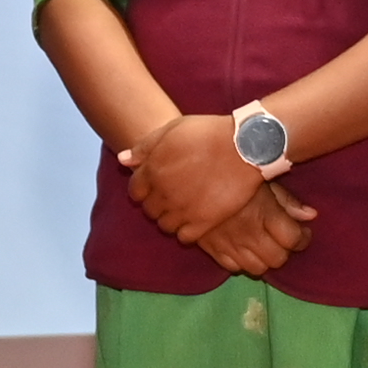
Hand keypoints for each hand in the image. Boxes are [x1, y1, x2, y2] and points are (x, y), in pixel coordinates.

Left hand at [123, 110, 280, 244]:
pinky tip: (196, 220)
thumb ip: (145, 146)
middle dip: (157, 204)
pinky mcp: (203, 223)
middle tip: (173, 196)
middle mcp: (163, 193)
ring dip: (171, 219)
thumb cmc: (208, 133)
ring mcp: (182, 210)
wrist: (244, 147)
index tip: (156, 186)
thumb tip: (123, 160)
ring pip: (165, 225)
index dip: (144, 189)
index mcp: (152, 170)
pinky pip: (184, 237)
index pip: (135, 191)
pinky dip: (186, 232)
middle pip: (150, 210)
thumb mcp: (173, 130)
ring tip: (185, 209)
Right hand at [182, 176, 311, 277]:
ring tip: (264, 245)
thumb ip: (287, 200)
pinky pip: (233, 267)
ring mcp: (228, 243)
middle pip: (277, 259)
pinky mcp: (210, 248)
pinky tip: (243, 248)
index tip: (302, 232)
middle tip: (284, 240)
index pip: (293, 239)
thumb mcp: (262, 178)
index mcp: (264, 213)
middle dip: (285, 251)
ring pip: (257, 268)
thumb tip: (311, 216)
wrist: (188, 172)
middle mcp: (248, 233)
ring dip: (265, 259)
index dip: (302, 238)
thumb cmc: (231, 170)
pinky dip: (242, 262)